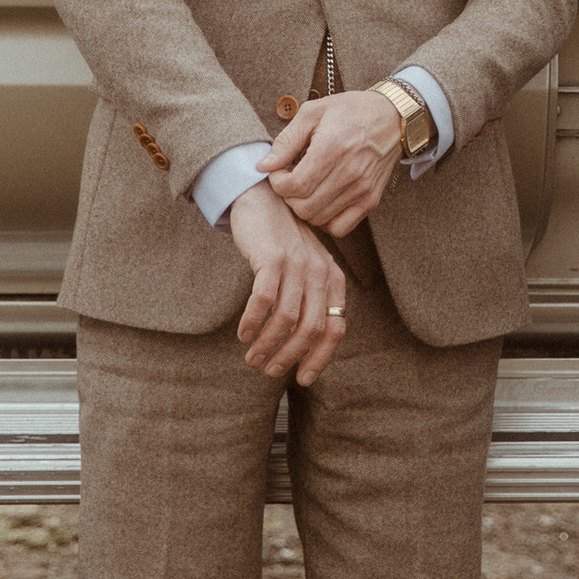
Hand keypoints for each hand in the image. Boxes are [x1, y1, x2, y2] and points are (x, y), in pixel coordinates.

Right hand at [228, 183, 347, 384]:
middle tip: (269, 371)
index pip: (335, 329)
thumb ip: (311, 299)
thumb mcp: (306, 268)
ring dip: (267, 345)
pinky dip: (252, 322)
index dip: (319, 358)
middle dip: (289, 357)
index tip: (302, 379)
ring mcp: (297, 264)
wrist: (263, 199)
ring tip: (252, 358)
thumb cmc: (282, 241)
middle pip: (311, 330)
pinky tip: (243, 333)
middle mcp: (320, 273)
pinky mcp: (272, 258)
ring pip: (286, 320)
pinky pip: (263, 301)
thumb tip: (303, 346)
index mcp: (332, 279)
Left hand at [264, 85, 406, 236]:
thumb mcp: (313, 112)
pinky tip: (322, 200)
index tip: (279, 172)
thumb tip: (263, 166)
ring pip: (318, 219)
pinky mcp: (371, 200)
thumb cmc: (351, 111)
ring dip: (304, 207)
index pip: (294, 186)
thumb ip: (286, 140)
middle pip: (304, 207)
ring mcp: (362, 190)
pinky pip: (340, 227)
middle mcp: (349, 172)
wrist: (393, 117)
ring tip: (307, 187)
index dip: (277, 183)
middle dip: (288, 196)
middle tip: (291, 180)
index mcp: (332, 148)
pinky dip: (326, 219)